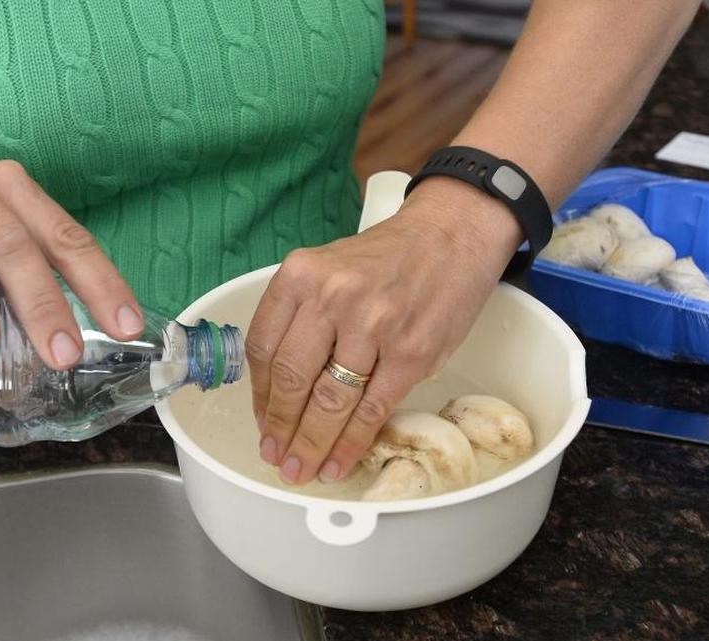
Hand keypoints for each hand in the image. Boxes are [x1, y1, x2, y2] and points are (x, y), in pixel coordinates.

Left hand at [245, 178, 522, 483]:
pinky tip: (338, 463)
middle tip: (274, 456)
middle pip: (291, 379)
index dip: (258, 395)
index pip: (263, 347)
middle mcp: (331, 298)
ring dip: (311, 444)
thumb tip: (280, 388)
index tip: (260, 420)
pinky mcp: (412, 353)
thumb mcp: (327, 268)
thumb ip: (300, 316)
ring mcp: (373, 326)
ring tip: (300, 470)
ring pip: (329, 401)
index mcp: (300, 275)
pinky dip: (352, 443)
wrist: (450, 235)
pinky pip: (372, 409)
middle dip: (280, 428)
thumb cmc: (385, 257)